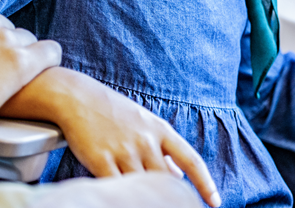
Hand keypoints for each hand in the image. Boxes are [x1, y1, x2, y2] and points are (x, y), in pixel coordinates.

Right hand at [0, 68, 220, 206]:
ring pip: (142, 186)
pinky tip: (122, 198)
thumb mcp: (146, 125)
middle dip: (170, 198)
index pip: (192, 160)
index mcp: (162, 131)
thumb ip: (164, 150)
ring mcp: (124, 151)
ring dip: (145, 198)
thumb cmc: (115, 114)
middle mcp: (147, 141)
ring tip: (144, 202)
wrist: (79, 98)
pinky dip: (121, 196)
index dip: (205, 183)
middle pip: (166, 180)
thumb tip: (179, 175)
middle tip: (172, 207)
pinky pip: (116, 186)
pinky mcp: (100, 160)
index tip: (215, 202)